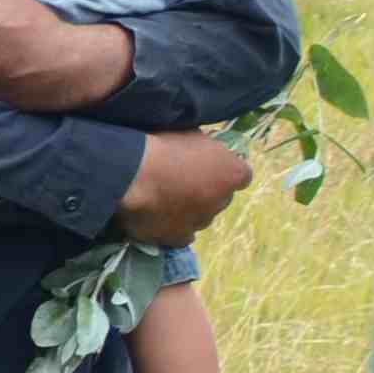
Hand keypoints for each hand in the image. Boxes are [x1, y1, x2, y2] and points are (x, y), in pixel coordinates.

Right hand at [116, 129, 253, 243]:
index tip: (208, 167)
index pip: (241, 176)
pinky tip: (160, 218)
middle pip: (220, 199)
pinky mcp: (178, 238)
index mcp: (233, 173)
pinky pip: (182, 235)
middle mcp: (223, 201)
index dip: (224, 172)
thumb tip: (204, 152)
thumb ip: (206, 148)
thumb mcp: (193, 134)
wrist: (132, 173)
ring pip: (201, 217)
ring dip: (190, 210)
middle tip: (182, 183)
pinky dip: (174, 228)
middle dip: (207, 192)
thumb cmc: (163, 146)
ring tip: (165, 200)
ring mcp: (201, 222)